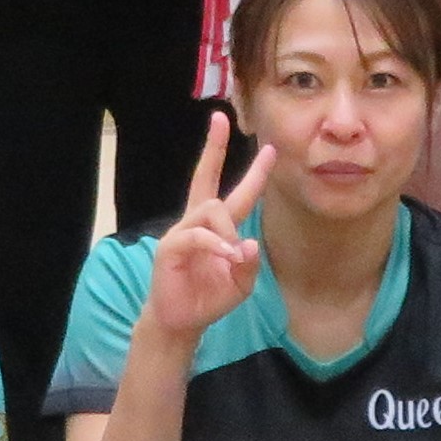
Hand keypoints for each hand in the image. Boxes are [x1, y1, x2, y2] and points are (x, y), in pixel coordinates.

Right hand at [139, 114, 279, 343]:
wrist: (181, 321)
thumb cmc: (209, 299)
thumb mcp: (241, 283)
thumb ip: (249, 263)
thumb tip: (248, 243)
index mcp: (218, 228)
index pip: (238, 194)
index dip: (254, 173)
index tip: (270, 149)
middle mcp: (198, 223)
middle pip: (205, 176)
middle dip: (213, 147)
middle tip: (219, 119)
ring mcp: (182, 232)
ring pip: (211, 208)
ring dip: (227, 229)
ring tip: (232, 256)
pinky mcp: (170, 247)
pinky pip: (197, 235)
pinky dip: (215, 244)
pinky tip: (225, 257)